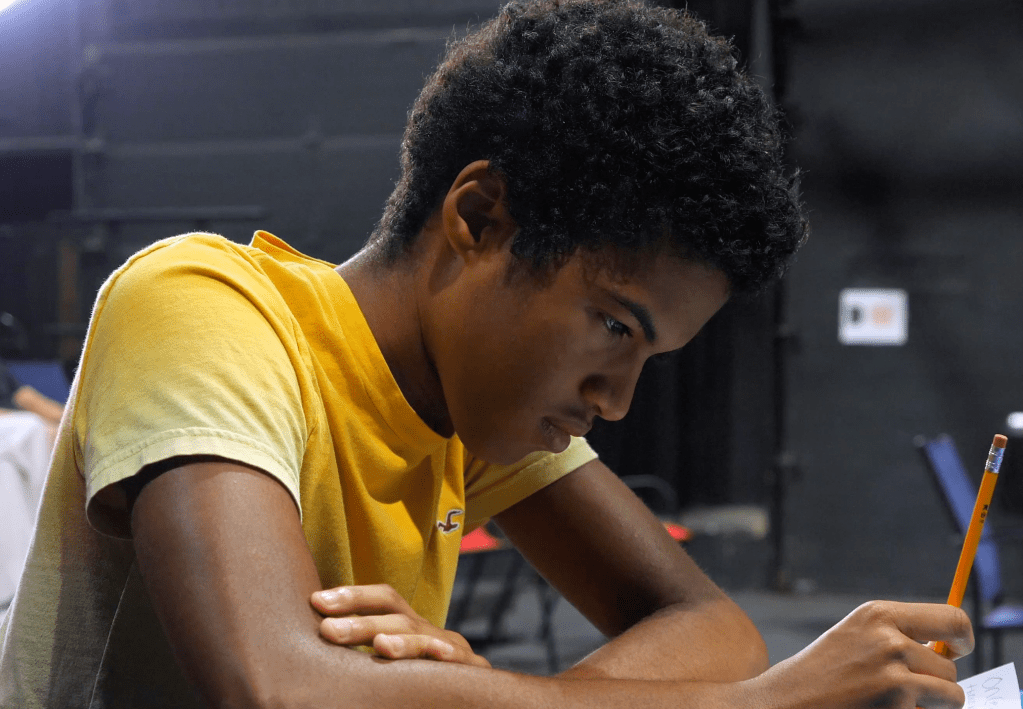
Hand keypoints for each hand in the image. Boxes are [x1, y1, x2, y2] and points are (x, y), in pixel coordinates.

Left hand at [311, 584, 490, 667]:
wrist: (475, 698)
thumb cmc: (419, 679)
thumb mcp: (391, 662)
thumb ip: (364, 653)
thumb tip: (319, 642)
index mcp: (407, 626)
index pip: (382, 600)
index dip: (352, 595)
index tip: (316, 601)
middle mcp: (427, 631)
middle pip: (396, 615)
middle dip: (362, 620)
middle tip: (328, 629)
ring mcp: (449, 648)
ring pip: (422, 637)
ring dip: (400, 641)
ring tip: (379, 646)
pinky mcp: (470, 669)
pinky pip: (456, 659)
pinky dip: (444, 655)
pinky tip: (434, 655)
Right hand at [750, 600, 972, 708]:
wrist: (786, 701)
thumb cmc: (822, 672)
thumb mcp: (855, 636)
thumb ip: (898, 635)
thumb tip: (951, 649)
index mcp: (879, 614)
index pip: (951, 618)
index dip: (964, 637)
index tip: (960, 649)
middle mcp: (890, 640)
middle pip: (950, 666)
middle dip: (937, 682)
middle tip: (905, 689)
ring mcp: (895, 676)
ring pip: (951, 695)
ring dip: (932, 705)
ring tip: (893, 702)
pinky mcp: (898, 706)